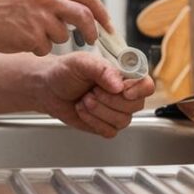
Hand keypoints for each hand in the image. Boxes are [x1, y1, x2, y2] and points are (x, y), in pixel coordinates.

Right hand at [0, 0, 110, 55]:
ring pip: (63, 35)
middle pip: (84, 16)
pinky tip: (20, 39)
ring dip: (53, 39)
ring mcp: (40, 17)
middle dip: (92, 31)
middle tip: (92, 39)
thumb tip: (72, 1)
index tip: (106, 22)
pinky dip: (37, 48)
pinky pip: (45, 48)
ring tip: (31, 32)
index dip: (100, 10)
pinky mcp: (31, 36)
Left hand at [33, 52, 155, 137]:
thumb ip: (101, 69)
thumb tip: (118, 84)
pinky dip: (93, 122)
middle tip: (91, 91)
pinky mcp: (106, 125)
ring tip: (84, 99)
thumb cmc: (65, 71)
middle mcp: (124, 93)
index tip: (123, 90)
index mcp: (123, 74)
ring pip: (123, 120)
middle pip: (135, 105)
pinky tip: (82, 110)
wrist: (48, 89)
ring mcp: (117, 111)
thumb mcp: (81, 62)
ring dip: (99, 111)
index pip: (146, 84)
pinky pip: (110, 131)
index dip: (139, 90)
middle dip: (109, 100)